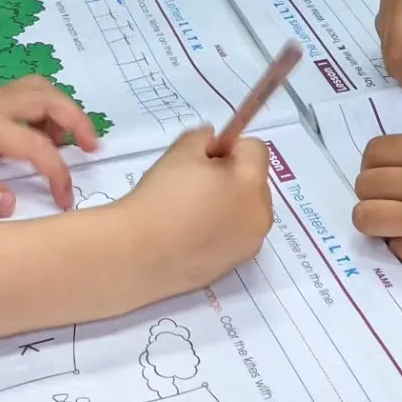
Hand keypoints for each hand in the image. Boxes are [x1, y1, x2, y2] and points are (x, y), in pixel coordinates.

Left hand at [0, 76, 99, 216]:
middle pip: (50, 99)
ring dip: (63, 112)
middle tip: (93, 149)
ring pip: (41, 92)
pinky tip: (40, 135)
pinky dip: (46, 111)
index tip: (65, 201)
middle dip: (78, 122)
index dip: (57, 174)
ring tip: (71, 142)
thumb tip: (12, 204)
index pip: (37, 146)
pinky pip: (27, 97)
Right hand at [120, 128, 273, 289]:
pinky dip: (220, 229)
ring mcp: (250, 243)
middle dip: (231, 176)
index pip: (255, 148)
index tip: (201, 158)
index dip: (228, 147)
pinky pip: (235, 235)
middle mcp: (260, 214)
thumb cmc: (162, 197)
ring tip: (190, 212)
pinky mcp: (234, 264)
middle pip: (254, 180)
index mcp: (252, 183)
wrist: (140, 254)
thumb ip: (203, 137)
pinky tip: (190, 234)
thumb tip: (213, 142)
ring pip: (246, 209)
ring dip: (229, 202)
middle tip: (193, 184)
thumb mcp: (180, 151)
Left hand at [353, 133, 401, 287]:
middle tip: (395, 203)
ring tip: (401, 225)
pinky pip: (395, 249)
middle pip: (366, 184)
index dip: (376, 165)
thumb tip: (397, 176)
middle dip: (374, 193)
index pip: (377, 151)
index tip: (388, 176)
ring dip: (377, 220)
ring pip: (365, 217)